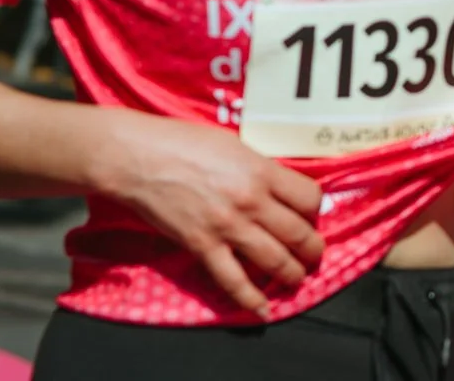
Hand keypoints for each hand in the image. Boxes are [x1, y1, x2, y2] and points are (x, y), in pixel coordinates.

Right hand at [87, 111, 323, 315]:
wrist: (138, 158)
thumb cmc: (184, 143)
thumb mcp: (234, 146)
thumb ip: (259, 169)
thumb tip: (278, 187)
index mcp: (262, 171)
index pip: (309, 197)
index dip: (314, 210)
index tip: (310, 215)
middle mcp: (251, 201)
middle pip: (299, 233)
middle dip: (312, 249)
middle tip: (314, 254)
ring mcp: (227, 227)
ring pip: (274, 260)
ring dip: (292, 274)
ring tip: (297, 278)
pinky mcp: (202, 246)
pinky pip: (233, 280)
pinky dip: (251, 299)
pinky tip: (262, 310)